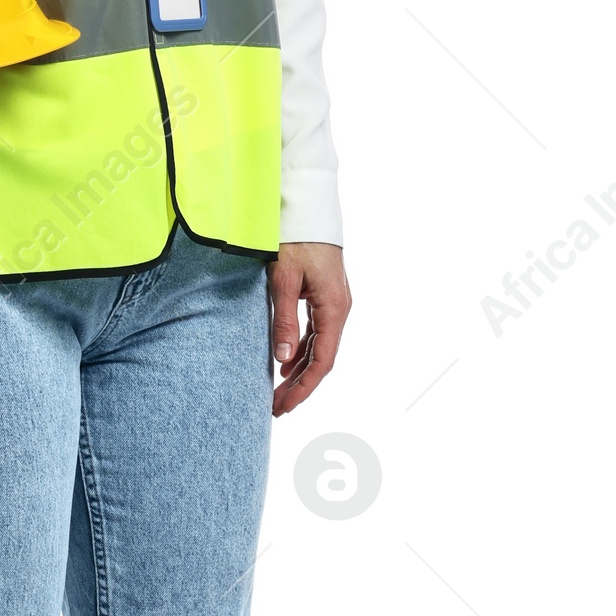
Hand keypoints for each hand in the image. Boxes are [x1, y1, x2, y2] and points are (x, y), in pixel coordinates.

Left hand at [268, 242, 349, 418]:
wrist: (307, 208)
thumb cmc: (295, 240)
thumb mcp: (284, 280)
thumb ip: (284, 320)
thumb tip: (282, 360)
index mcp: (334, 308)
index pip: (322, 361)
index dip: (304, 388)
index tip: (284, 406)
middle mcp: (339, 310)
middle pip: (322, 359)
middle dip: (299, 386)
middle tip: (276, 407)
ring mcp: (334, 304)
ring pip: (319, 348)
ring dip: (299, 371)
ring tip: (277, 391)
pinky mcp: (325, 297)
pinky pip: (315, 333)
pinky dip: (300, 351)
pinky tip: (284, 363)